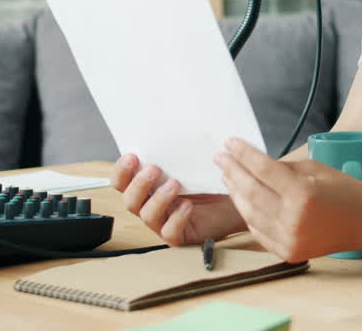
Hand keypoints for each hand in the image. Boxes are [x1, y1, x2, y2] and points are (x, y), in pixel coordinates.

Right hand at [109, 153, 246, 245]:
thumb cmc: (213, 175)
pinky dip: (176, 218)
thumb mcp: (192, 158)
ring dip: (158, 198)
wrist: (239, 193)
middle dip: (138, 184)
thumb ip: (175, 149)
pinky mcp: (180, 235)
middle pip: (129, 200)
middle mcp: (152, 203)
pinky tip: (187, 206)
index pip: (122, 180)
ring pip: (146, 216)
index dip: (122, 170)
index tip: (132, 156)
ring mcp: (164, 220)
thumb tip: (166, 127)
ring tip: (175, 184)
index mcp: (149, 184)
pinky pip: (169, 232)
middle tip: (155, 169)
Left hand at [215, 136, 361, 263]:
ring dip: (235, 192)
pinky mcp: (287, 251)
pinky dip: (247, 214)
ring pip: (249, 213)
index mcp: (302, 194)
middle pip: (251, 191)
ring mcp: (289, 239)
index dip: (242, 154)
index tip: (229, 142)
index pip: (262, 169)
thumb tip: (251, 162)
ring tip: (227, 176)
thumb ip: (282, 168)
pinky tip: (241, 199)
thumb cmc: (344, 191)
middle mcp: (293, 219)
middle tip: (220, 156)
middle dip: (232, 170)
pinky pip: (258, 231)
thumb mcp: (314, 169)